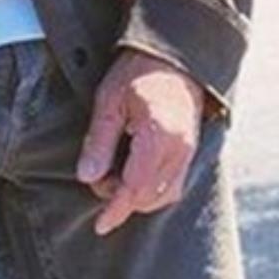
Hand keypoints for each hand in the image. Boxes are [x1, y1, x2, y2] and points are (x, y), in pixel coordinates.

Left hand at [75, 51, 205, 235]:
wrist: (174, 53)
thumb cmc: (138, 71)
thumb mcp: (109, 101)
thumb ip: (99, 141)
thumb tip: (87, 177)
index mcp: (159, 138)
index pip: (136, 188)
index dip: (116, 210)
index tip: (100, 225)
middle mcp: (180, 150)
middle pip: (150, 197)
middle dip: (122, 199)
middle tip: (99, 175)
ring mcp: (189, 151)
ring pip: (164, 195)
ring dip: (137, 195)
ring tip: (114, 171)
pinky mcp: (191, 150)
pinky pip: (174, 184)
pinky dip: (152, 188)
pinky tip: (133, 172)